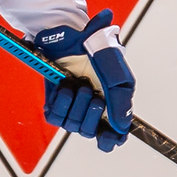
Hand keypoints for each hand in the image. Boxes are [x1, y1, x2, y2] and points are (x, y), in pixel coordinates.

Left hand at [33, 8, 135, 150]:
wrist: (73, 36)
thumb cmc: (100, 52)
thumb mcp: (118, 77)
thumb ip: (121, 102)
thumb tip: (122, 127)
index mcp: (111, 107)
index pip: (111, 138)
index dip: (109, 140)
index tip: (107, 135)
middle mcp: (91, 110)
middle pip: (90, 133)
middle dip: (92, 115)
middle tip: (94, 95)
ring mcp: (72, 107)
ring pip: (72, 126)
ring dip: (77, 105)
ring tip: (80, 85)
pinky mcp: (55, 102)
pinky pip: (55, 117)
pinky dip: (62, 102)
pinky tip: (66, 87)